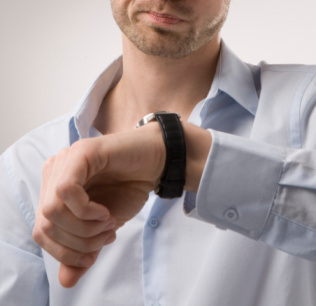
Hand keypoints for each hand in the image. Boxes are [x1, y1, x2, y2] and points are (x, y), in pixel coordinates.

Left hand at [33, 125, 164, 287]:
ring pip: (52, 210)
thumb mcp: (103, 228)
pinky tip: (105, 212)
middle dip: (78, 242)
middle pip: (45, 224)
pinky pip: (66, 190)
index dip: (66, 251)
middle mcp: (53, 173)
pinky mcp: (80, 153)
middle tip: (106, 235)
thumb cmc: (129, 189)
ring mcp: (65, 160)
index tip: (96, 250)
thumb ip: (84, 250)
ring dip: (84, 227)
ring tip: (108, 223)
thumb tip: (65, 281)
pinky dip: (86, 210)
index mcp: (53, 189)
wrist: (155, 163)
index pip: (41, 232)